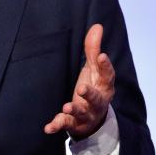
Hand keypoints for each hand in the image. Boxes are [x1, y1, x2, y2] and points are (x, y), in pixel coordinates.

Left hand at [43, 24, 115, 139]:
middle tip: (81, 88)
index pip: (107, 76)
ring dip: (74, 110)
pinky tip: (48, 128)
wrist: (92, 120)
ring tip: (66, 107)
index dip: (105, 66)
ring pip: (82, 113)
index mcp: (104, 86)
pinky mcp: (74, 124)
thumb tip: (98, 26)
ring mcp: (86, 114)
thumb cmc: (93, 88)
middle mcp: (98, 101)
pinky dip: (57, 126)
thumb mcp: (93, 69)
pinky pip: (66, 125)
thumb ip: (93, 49)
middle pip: (96, 98)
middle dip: (90, 94)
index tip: (102, 56)